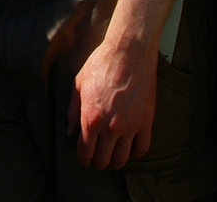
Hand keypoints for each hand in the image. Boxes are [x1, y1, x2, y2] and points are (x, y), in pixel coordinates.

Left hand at [70, 40, 157, 170]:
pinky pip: (142, 148)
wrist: (129, 52)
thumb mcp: (79, 84)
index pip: (85, 153)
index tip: (84, 159)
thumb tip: (70, 132)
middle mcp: (110, 127)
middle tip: (97, 160)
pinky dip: (135, 153)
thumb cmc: (101, 64)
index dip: (83, 160)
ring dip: (115, 162)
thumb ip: (73, 110)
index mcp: (90, 119)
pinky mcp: (146, 121)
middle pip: (103, 160)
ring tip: (113, 157)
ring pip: (122, 159)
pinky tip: (130, 148)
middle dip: (98, 163)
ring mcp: (130, 125)